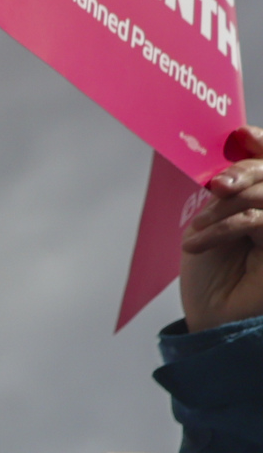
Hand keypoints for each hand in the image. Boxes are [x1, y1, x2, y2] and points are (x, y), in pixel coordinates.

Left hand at [178, 129, 262, 332]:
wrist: (211, 317)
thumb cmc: (212, 274)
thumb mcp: (212, 222)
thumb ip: (226, 190)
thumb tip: (229, 150)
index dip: (261, 145)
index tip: (241, 135)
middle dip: (244, 171)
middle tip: (216, 187)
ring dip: (227, 205)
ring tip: (198, 227)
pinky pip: (258, 219)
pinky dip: (224, 227)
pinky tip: (196, 243)